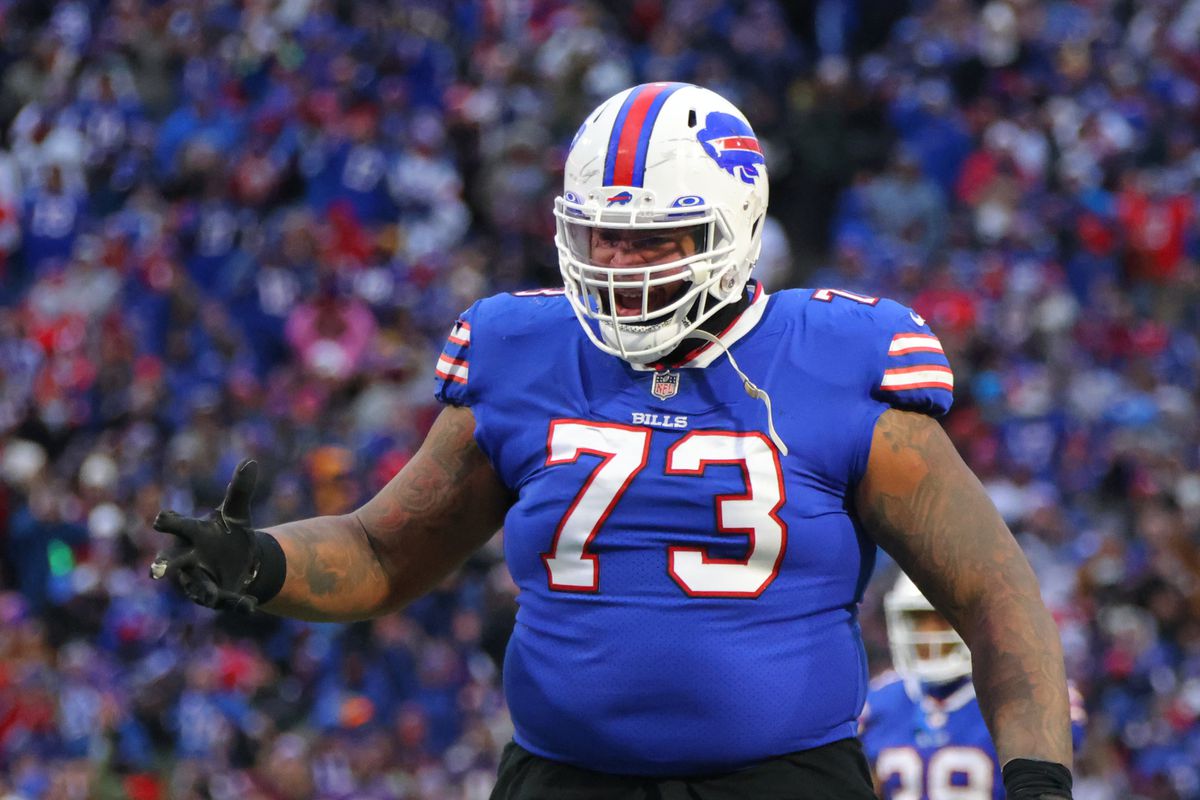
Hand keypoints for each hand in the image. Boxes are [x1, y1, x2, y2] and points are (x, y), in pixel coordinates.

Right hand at [150, 459, 263, 612]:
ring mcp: (200, 580)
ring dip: (203, 591)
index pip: (175, 525)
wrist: (241, 559)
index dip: (168, 522)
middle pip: (170, 562)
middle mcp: (188, 559)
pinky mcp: (217, 597)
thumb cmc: (227, 532)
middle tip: (156, 571)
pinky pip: (226, 602)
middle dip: (163, 566)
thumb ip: (240, 490)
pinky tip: (250, 604)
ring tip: (209, 596)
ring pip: (196, 587)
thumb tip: (250, 462)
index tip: (162, 518)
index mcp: (191, 534)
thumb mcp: (237, 513)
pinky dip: (238, 604)